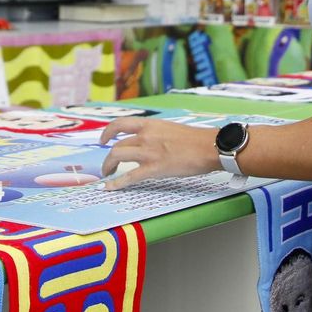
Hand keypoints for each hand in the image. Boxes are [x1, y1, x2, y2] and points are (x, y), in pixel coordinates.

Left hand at [99, 118, 219, 188]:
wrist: (208, 147)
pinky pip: (129, 176)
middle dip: (108, 157)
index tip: (103, 140)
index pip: (121, 124)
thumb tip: (146, 141)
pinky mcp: (154, 168)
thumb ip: (155, 133)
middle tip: (107, 166)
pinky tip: (110, 187)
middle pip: (117, 145)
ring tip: (107, 175)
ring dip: (108, 167)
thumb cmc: (194, 140)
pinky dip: (116, 183)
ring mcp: (149, 152)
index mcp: (150, 125)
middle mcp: (146, 136)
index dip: (108, 132)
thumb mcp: (169, 128)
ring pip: (117, 157)